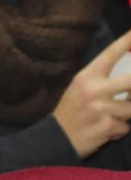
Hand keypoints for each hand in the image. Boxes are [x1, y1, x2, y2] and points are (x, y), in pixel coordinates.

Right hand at [52, 31, 130, 157]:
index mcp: (86, 76)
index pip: (111, 54)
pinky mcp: (106, 126)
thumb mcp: (81, 88)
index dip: (127, 42)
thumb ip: (104, 81)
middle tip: (129, 91)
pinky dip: (120, 129)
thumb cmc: (73, 110)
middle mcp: (93, 89)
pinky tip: (108, 129)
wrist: (56, 138)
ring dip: (127, 114)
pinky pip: (126, 127)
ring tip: (116, 116)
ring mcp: (100, 108)